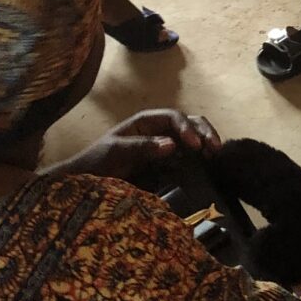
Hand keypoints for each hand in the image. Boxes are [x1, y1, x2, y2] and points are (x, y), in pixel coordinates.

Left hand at [69, 109, 221, 180]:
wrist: (86, 183)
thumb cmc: (96, 161)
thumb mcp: (115, 151)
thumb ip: (141, 146)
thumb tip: (172, 144)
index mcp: (146, 122)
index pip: (174, 117)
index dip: (187, 128)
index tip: (196, 146)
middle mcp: (158, 131)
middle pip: (188, 124)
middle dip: (204, 132)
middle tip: (215, 149)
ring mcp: (163, 148)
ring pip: (191, 139)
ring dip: (205, 144)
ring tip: (215, 156)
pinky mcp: (165, 166)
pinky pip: (186, 159)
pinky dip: (199, 160)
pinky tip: (207, 167)